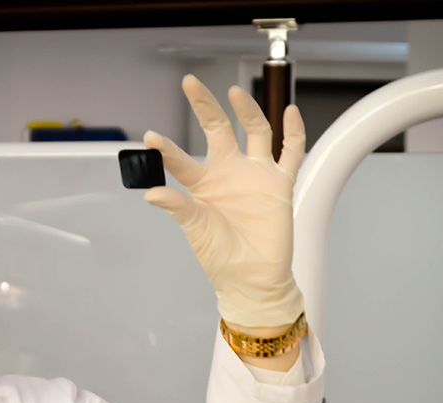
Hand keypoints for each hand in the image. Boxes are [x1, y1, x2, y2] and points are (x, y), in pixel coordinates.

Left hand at [142, 74, 305, 327]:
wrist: (253, 278)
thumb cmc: (221, 257)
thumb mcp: (196, 230)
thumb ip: (178, 207)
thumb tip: (151, 192)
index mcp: (203, 185)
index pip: (182, 159)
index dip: (166, 148)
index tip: (150, 137)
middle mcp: (229, 173)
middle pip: (218, 129)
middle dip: (205, 106)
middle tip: (190, 83)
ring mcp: (256, 175)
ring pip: (255, 132)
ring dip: (247, 111)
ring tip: (234, 93)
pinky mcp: (280, 184)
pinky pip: (290, 152)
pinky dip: (293, 131)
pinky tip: (289, 111)